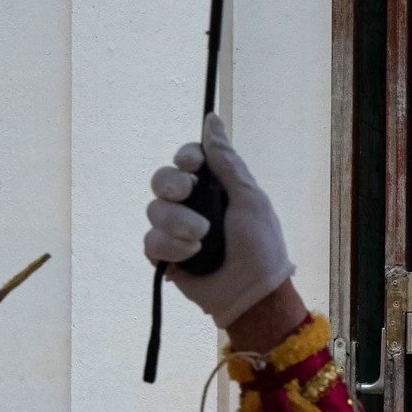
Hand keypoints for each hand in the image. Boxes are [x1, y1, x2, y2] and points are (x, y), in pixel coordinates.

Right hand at [145, 113, 295, 329]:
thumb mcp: (250, 198)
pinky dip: (171, 246)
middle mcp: (193, 205)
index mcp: (216, 188)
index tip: (190, 165)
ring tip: (202, 239)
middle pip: (162, 180)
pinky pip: (151, 240)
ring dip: (178, 223)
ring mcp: (176, 230)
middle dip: (171, 185)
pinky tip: (192, 255)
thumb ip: (226, 161)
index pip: (187, 160)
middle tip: (186, 194)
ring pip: (154, 210)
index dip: (184, 158)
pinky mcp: (165, 255)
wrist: (254, 292)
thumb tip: (212, 119)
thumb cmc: (261, 245)